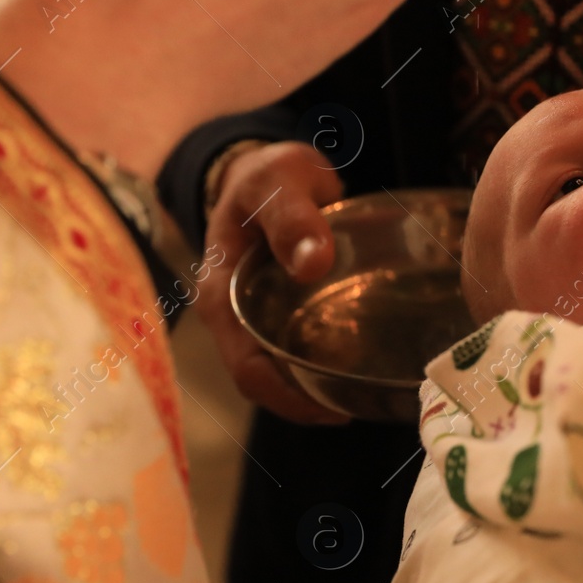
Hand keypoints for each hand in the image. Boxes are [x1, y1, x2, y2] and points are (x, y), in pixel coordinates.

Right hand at [196, 140, 349, 423]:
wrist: (264, 173)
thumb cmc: (266, 176)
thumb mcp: (278, 180)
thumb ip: (293, 215)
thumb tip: (313, 262)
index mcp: (222, 296)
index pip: (247, 369)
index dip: (286, 397)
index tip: (332, 408)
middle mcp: (232, 318)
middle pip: (263, 381)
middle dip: (305, 402)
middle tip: (357, 406)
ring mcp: (251, 320)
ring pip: (278, 372)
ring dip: (314, 389)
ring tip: (361, 395)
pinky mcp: (274, 315)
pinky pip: (292, 352)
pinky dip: (319, 366)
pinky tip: (355, 368)